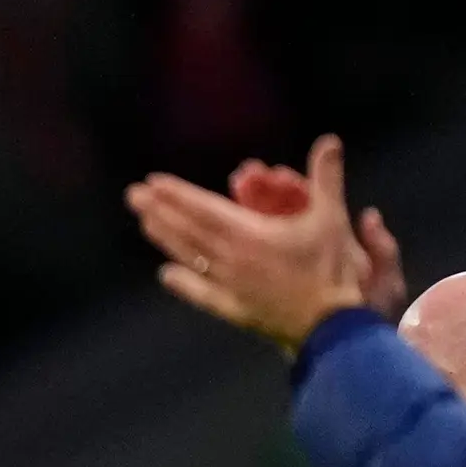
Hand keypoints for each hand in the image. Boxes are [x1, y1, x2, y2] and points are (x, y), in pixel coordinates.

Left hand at [125, 135, 377, 350]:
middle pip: (188, 231)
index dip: (178, 194)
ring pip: (191, 258)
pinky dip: (183, 283)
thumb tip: (329, 139)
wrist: (331, 327)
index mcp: (249, 235)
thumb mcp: (332, 218)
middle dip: (159, 210)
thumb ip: (327, 177)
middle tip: (133, 195)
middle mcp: (232, 260)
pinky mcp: (235, 310)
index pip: (204, 209)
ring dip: (166, 239)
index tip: (153, 182)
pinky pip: (203, 294)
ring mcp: (230, 287)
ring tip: (144, 223)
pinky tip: (165, 275)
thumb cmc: (332, 269)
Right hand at [228, 155, 404, 316]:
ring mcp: (284, 269)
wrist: (352, 351)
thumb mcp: (384, 280)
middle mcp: (307, 252)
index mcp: (332, 243)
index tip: (275, 175)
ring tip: (232, 194)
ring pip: (260, 234)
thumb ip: (382, 248)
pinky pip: (247, 264)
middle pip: (279, 214)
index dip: (291, 188)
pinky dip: (232, 250)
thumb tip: (370, 215)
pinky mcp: (266, 292)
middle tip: (243, 178)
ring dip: (245, 213)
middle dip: (261, 194)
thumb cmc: (368, 316)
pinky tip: (220, 235)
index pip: (308, 206)